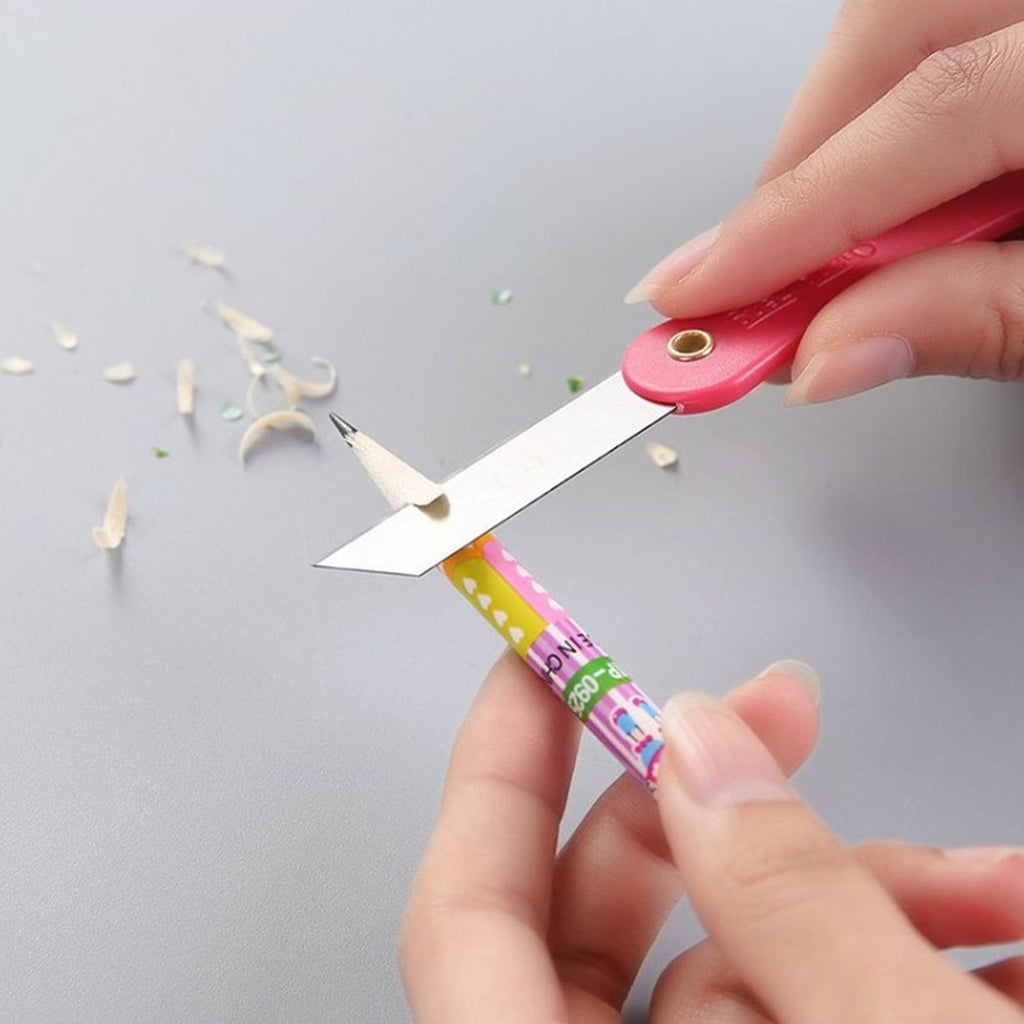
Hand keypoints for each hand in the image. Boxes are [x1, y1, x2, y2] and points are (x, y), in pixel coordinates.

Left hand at [399, 651, 1023, 1021]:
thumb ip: (782, 896)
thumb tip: (698, 740)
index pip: (466, 923)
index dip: (491, 773)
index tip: (538, 664)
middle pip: (598, 929)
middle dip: (699, 803)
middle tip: (778, 715)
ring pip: (721, 970)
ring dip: (843, 891)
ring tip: (979, 878)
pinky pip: (789, 1021)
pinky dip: (869, 961)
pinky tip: (987, 940)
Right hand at [626, 0, 1023, 404]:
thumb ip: (981, 318)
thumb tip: (828, 355)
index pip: (929, 112)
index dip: (794, 218)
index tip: (697, 295)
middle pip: (891, 37)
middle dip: (805, 167)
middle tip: (769, 276)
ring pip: (896, 34)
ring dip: (842, 146)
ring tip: (841, 250)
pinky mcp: (1022, 39)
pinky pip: (932, 45)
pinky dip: (889, 127)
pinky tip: (900, 203)